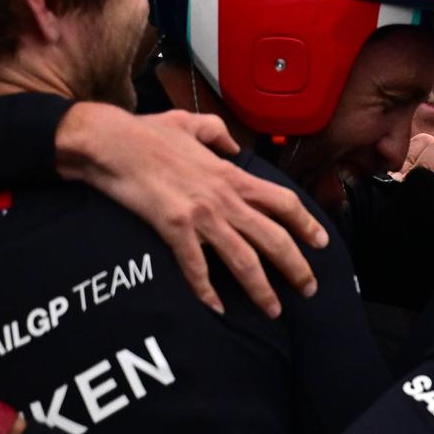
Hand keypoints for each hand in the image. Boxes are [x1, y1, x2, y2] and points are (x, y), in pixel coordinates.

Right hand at [53, 102, 329, 318]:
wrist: (111, 143)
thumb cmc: (148, 133)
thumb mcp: (194, 123)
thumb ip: (220, 135)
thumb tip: (234, 147)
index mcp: (233, 176)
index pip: (284, 202)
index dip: (307, 224)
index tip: (322, 242)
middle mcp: (225, 198)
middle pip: (274, 238)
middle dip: (296, 267)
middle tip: (309, 289)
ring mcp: (201, 215)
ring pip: (243, 259)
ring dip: (261, 288)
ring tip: (273, 310)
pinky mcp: (173, 228)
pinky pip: (196, 267)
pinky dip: (206, 291)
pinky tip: (216, 309)